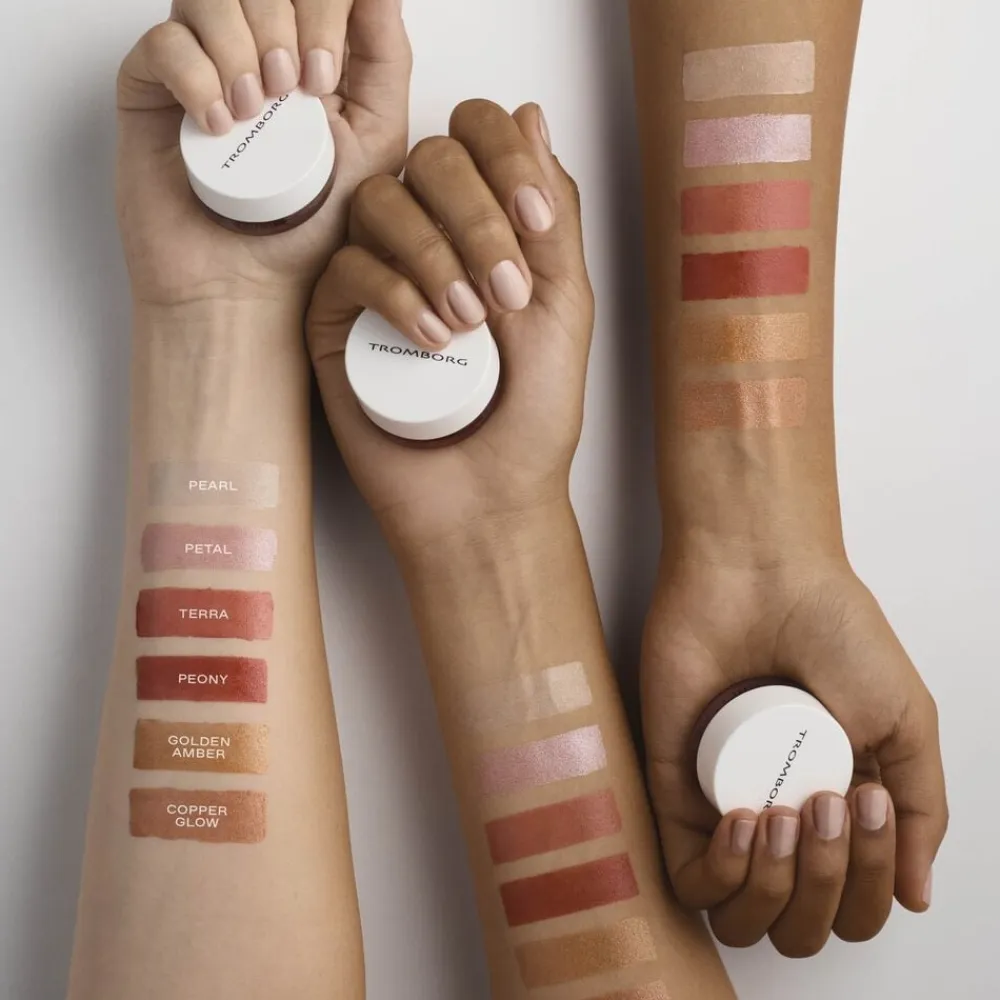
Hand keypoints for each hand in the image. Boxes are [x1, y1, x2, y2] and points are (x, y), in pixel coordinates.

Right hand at [117, 0, 409, 307]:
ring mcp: (201, 66)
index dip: (323, 5)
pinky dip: (195, 77)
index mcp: (306, 48)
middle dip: (286, 21)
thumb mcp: (376, 141)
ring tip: (254, 111)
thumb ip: (384, 61)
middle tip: (296, 92)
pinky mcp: (154, 92)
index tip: (326, 79)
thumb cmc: (312, 229)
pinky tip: (217, 125)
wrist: (253, 287)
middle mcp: (252, 48)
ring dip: (240, 44)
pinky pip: (164, 42)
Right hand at [307, 100, 593, 552]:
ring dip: (432, 253)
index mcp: (486, 226)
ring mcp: (378, 275)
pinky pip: (347, 267)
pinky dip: (392, 291)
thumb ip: (553, 212)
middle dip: (474, 215)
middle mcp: (429, 239)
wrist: (488, 496)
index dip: (506, 157)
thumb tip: (530, 113)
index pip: (479, 138)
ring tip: (468, 323)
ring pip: (380, 204)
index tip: (538, 222)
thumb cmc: (533, 414)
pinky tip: (430, 337)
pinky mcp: (336, 319)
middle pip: (429, 159)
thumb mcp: (566, 303)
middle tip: (507, 293)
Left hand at [643, 556, 946, 956]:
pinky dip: (722, 875)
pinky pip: (688, 880)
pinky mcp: (672, 792)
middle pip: (804, 924)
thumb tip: (917, 894)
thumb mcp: (905, 722)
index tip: (867, 803)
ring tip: (783, 814)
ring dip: (777, 888)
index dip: (870, 884)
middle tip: (825, 805)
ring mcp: (726, 810)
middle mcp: (783, 821)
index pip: (856, 904)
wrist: (762, 578)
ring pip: (747, 916)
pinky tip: (744, 821)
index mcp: (839, 813)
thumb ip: (921, 809)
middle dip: (825, 887)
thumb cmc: (832, 633)